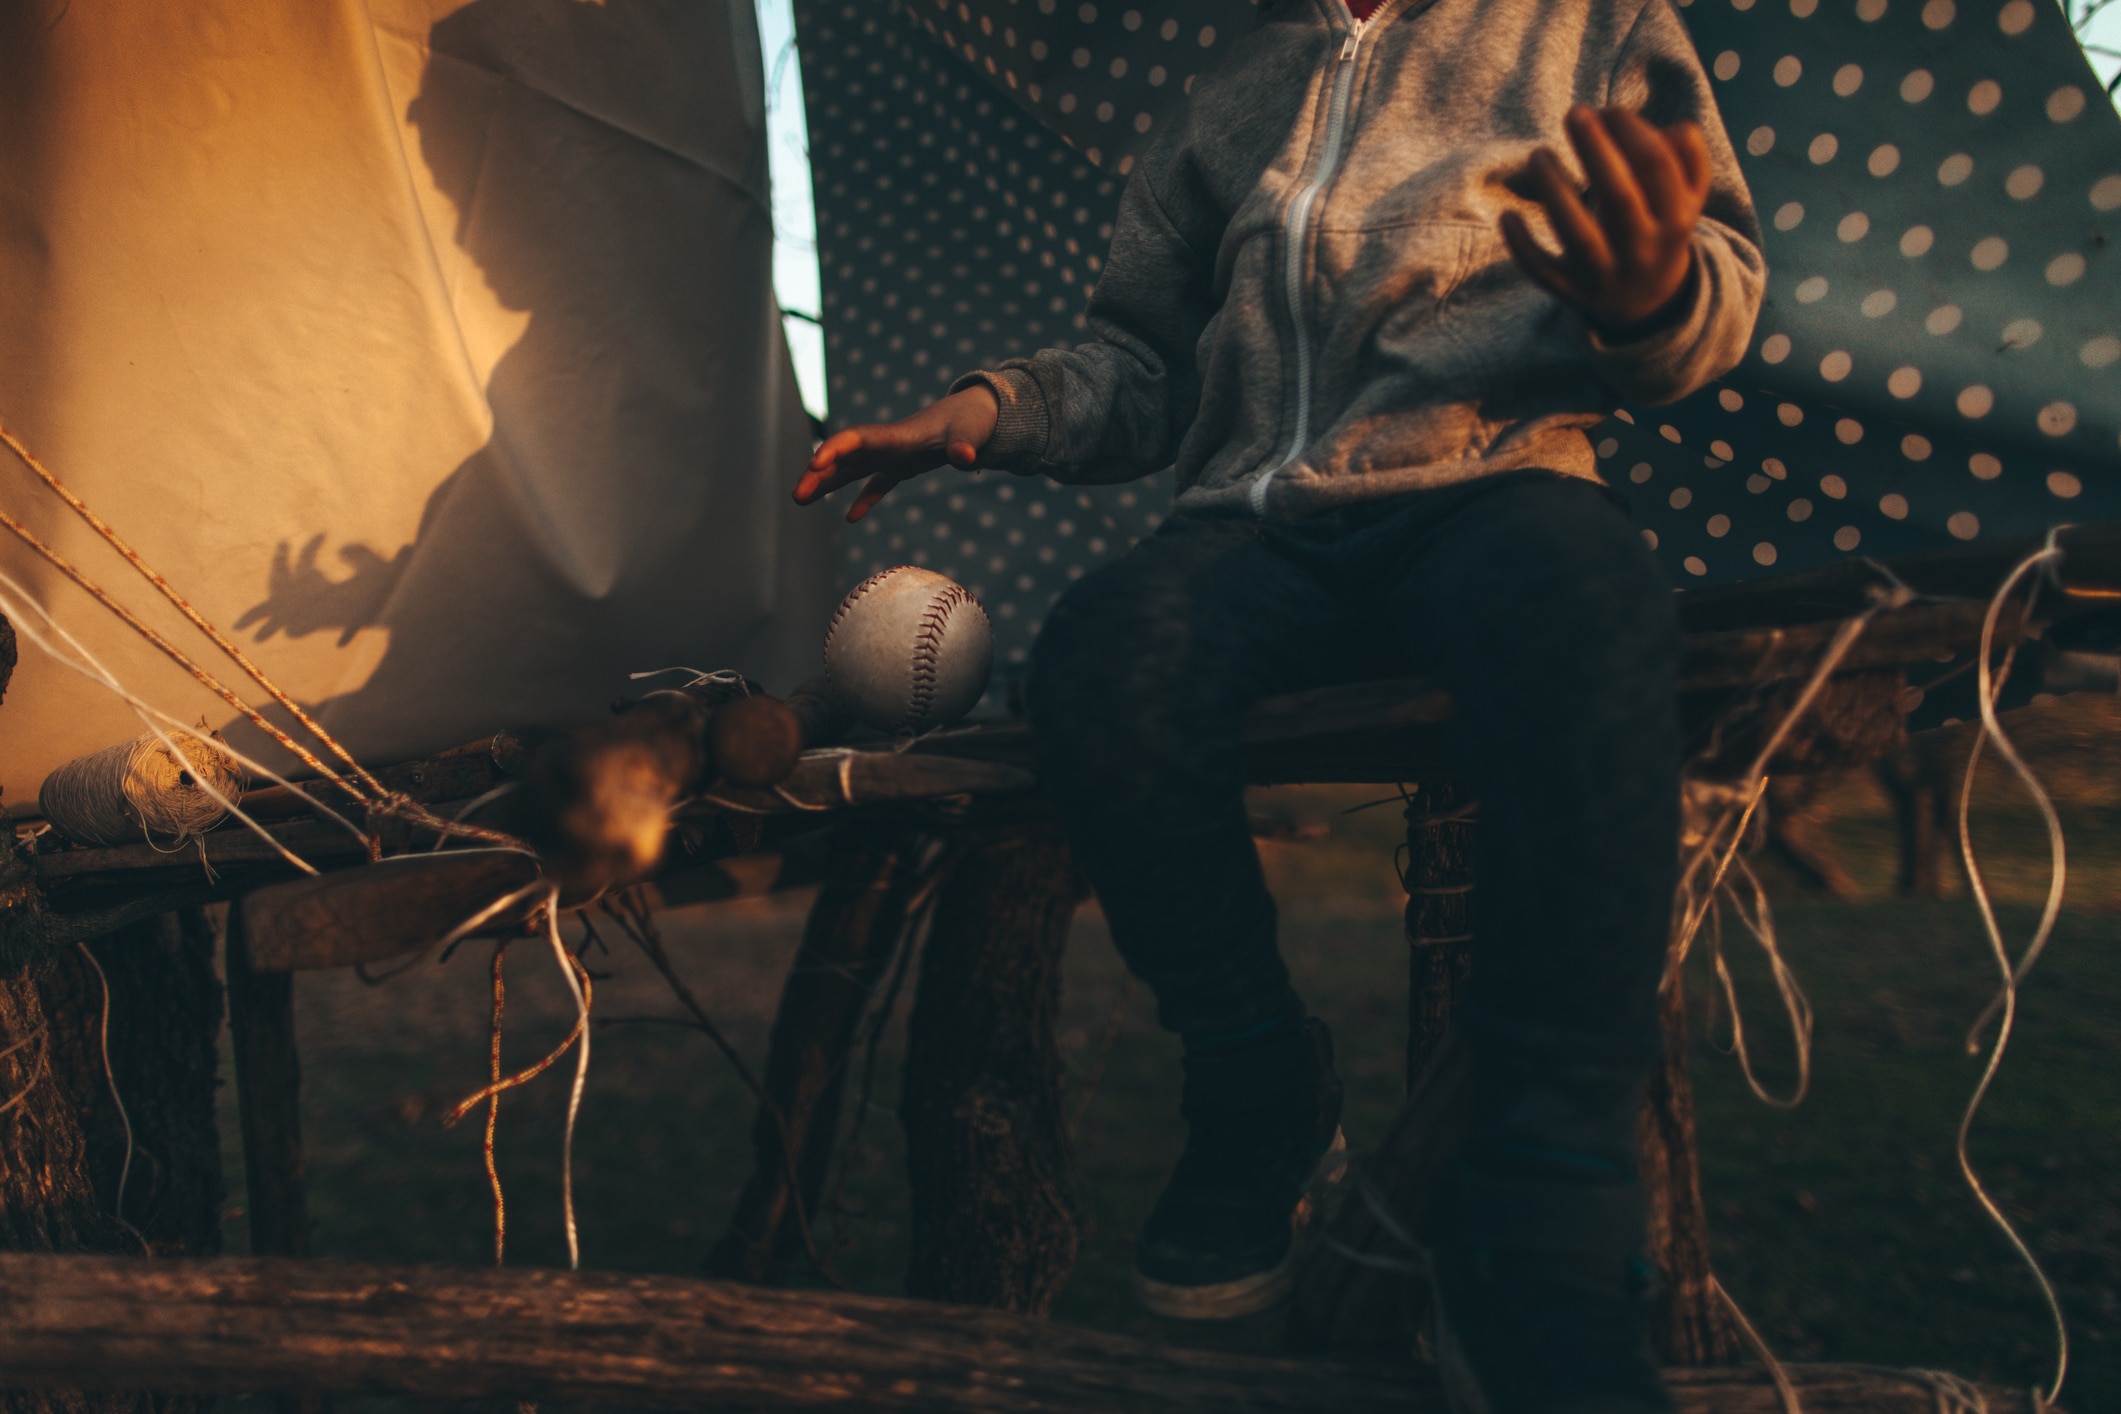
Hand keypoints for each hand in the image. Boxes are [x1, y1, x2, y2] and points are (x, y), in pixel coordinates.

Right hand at [793, 386, 999, 522]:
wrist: (977, 412)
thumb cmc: (972, 420)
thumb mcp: (969, 432)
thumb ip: (963, 445)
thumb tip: (966, 459)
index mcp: (897, 436)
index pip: (856, 439)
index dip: (834, 450)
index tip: (813, 465)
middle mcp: (887, 444)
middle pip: (844, 457)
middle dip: (818, 474)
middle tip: (797, 497)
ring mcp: (892, 455)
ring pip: (851, 470)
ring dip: (827, 484)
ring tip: (801, 501)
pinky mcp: (902, 466)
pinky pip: (876, 483)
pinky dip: (863, 499)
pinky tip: (850, 518)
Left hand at [1501, 105, 1709, 337]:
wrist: (1647, 299)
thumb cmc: (1660, 224)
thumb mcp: (1687, 196)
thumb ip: (1688, 156)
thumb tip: (1672, 129)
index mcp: (1675, 219)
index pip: (1656, 166)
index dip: (1631, 131)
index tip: (1608, 111)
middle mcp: (1641, 249)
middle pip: (1618, 197)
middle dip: (1595, 150)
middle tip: (1575, 113)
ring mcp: (1604, 274)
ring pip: (1577, 233)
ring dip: (1554, 190)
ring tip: (1538, 154)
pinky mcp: (1570, 291)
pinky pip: (1542, 271)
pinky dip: (1521, 245)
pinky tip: (1508, 214)